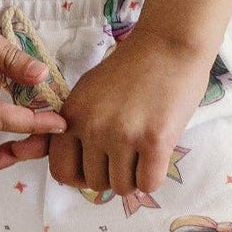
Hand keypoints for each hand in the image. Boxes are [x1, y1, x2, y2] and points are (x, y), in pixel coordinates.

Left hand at [49, 23, 218, 200]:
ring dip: (134, 177)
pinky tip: (158, 155)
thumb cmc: (132, 67)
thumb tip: (78, 165)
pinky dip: (153, 177)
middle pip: (95, 183)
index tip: (97, 167)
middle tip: (128, 154)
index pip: (61, 171)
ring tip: (144, 152)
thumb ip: (79, 125)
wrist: (169, 43)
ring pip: (122, 187)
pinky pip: (148, 184)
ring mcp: (123, 135)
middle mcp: (93, 127)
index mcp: (72, 115)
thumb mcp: (89, 91)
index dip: (79, 176)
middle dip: (112, 175)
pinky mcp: (155, 141)